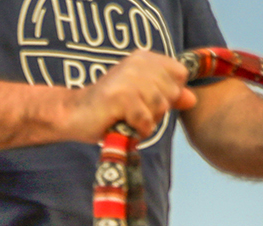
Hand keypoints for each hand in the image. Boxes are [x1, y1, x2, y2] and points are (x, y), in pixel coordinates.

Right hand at [66, 50, 195, 141]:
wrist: (71, 115)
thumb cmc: (107, 109)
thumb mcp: (141, 99)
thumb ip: (167, 95)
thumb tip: (192, 99)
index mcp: (144, 58)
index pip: (179, 74)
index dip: (169, 93)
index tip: (147, 100)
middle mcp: (137, 63)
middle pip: (172, 92)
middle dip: (157, 110)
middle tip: (134, 112)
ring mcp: (128, 79)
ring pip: (159, 107)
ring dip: (146, 121)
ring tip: (128, 119)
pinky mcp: (120, 97)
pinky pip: (145, 120)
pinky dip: (138, 130)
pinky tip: (123, 126)